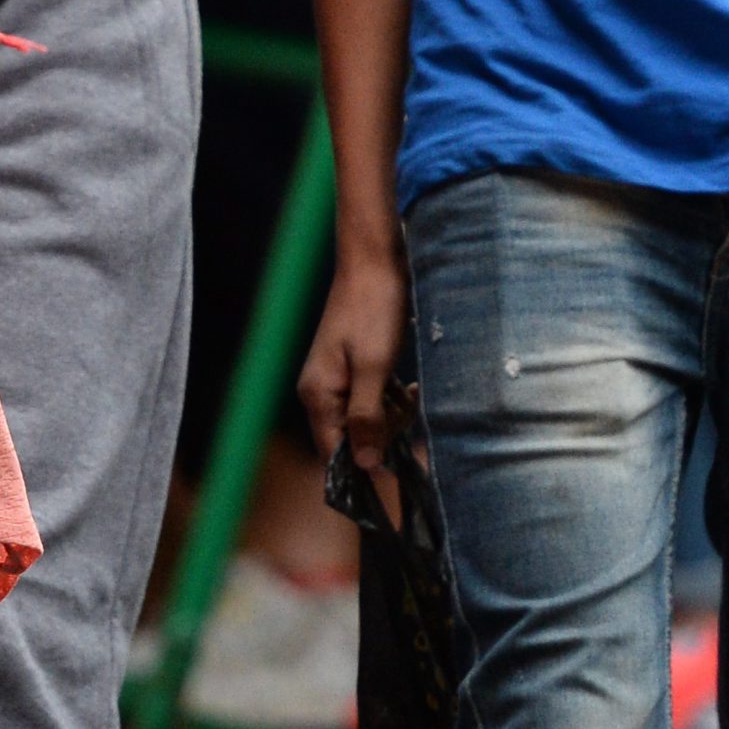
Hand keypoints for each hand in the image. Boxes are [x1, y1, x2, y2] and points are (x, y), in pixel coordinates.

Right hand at [299, 240, 409, 487]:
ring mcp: (337, 380)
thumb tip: (365, 465)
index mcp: (318, 394)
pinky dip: (391, 400)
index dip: (363, 464)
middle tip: (407, 406)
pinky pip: (372, 402)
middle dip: (383, 433)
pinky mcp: (354, 369)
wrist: (375, 261)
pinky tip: (407, 386)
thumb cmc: (373, 309)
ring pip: (365, 421)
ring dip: (391, 416)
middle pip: (351, 439)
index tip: (395, 467)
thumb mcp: (374, 367)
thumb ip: (366, 417)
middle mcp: (321, 392)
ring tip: (410, 392)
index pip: (334, 453)